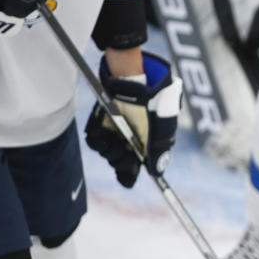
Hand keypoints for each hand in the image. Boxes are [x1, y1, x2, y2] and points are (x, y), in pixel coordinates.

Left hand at [84, 52, 182, 187]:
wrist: (136, 81)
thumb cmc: (154, 103)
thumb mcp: (163, 128)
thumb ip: (159, 152)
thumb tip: (157, 174)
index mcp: (146, 142)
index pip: (134, 166)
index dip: (129, 174)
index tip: (128, 177)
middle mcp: (129, 139)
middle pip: (119, 163)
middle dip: (121, 162)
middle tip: (126, 152)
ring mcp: (115, 132)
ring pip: (107, 154)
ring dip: (111, 152)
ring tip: (118, 141)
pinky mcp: (101, 124)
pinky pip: (95, 142)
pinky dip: (99, 143)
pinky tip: (107, 137)